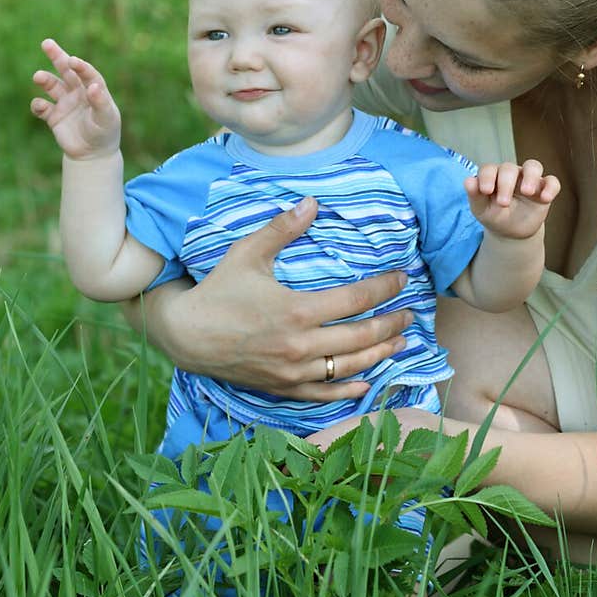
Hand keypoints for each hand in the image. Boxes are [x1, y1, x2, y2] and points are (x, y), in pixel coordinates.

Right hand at [30, 38, 121, 159]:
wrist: (93, 155)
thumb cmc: (105, 133)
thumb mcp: (106, 119)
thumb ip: (101, 103)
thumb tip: (94, 86)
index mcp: (94, 89)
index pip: (87, 73)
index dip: (80, 66)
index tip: (72, 61)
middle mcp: (78, 92)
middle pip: (66, 70)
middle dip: (57, 56)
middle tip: (46, 43)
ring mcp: (64, 103)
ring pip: (51, 85)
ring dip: (44, 79)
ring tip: (38, 76)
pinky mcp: (53, 116)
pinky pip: (42, 107)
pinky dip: (37, 105)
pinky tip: (39, 106)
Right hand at [132, 197, 415, 400]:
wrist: (186, 335)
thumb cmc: (218, 291)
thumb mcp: (247, 253)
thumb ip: (282, 229)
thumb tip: (312, 203)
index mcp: (297, 310)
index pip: (356, 299)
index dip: (384, 288)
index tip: (401, 278)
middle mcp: (301, 346)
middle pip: (361, 336)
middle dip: (391, 323)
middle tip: (410, 313)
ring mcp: (293, 371)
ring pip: (349, 367)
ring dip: (379, 354)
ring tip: (399, 342)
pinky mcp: (283, 387)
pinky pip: (324, 393)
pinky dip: (348, 389)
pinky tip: (366, 382)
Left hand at [465, 160, 560, 239]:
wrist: (511, 232)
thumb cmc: (494, 215)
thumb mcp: (481, 209)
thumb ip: (475, 195)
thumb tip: (468, 181)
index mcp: (493, 176)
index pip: (489, 169)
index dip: (487, 177)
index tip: (485, 191)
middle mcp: (511, 173)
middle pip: (509, 168)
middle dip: (505, 184)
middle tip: (503, 203)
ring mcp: (529, 179)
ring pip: (533, 166)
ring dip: (530, 176)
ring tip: (527, 192)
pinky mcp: (544, 189)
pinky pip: (552, 182)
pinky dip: (550, 187)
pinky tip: (545, 198)